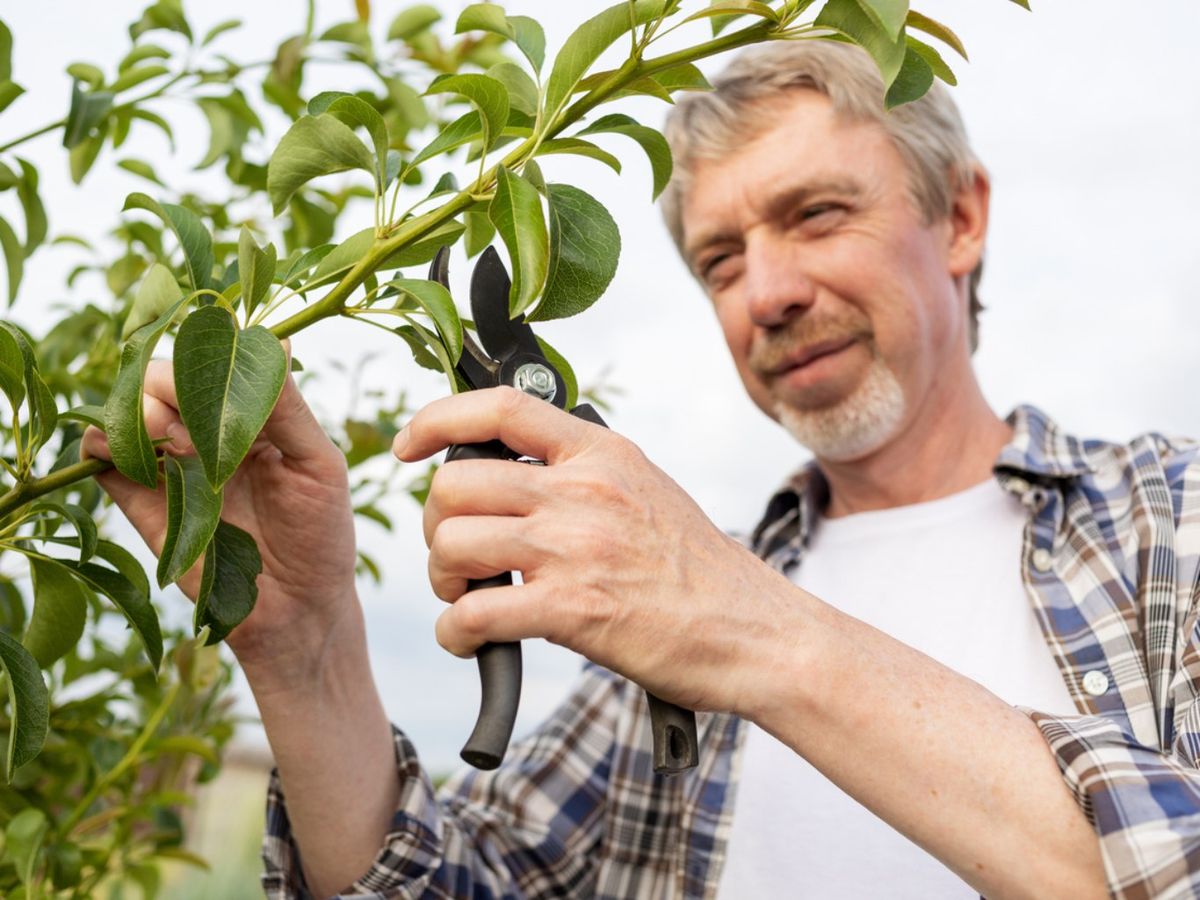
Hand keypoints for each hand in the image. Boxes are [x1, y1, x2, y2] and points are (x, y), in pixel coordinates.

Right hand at [82, 357, 358, 687]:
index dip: (205, 363)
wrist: (295, 609)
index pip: (210, 358)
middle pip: (159, 374)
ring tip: (177, 451)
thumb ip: (287, 408)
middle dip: (169, 390)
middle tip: (196, 437)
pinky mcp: (139, 498)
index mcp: (249, 411)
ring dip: (139, 414)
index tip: (222, 396)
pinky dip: (104, 444)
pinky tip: (137, 462)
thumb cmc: (320, 535)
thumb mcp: (318, 466)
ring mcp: (169, 460)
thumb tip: (274, 338)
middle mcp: (205, 428)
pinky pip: (100, 454)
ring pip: (125, 406)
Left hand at [393, 386, 795, 714]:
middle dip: (438, 525)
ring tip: (467, 597)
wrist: (752, 632)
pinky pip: (471, 612)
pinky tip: (471, 640)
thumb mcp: (645, 490)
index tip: (408, 445)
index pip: (499, 407)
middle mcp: (584, 489)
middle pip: (455, 484)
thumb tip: (509, 475)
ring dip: (443, 579)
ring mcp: (575, 546)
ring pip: (452, 544)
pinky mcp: (571, 609)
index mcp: (601, 452)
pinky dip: (455, 633)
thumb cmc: (697, 571)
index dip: (436, 419)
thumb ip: (582, 474)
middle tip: (458, 556)